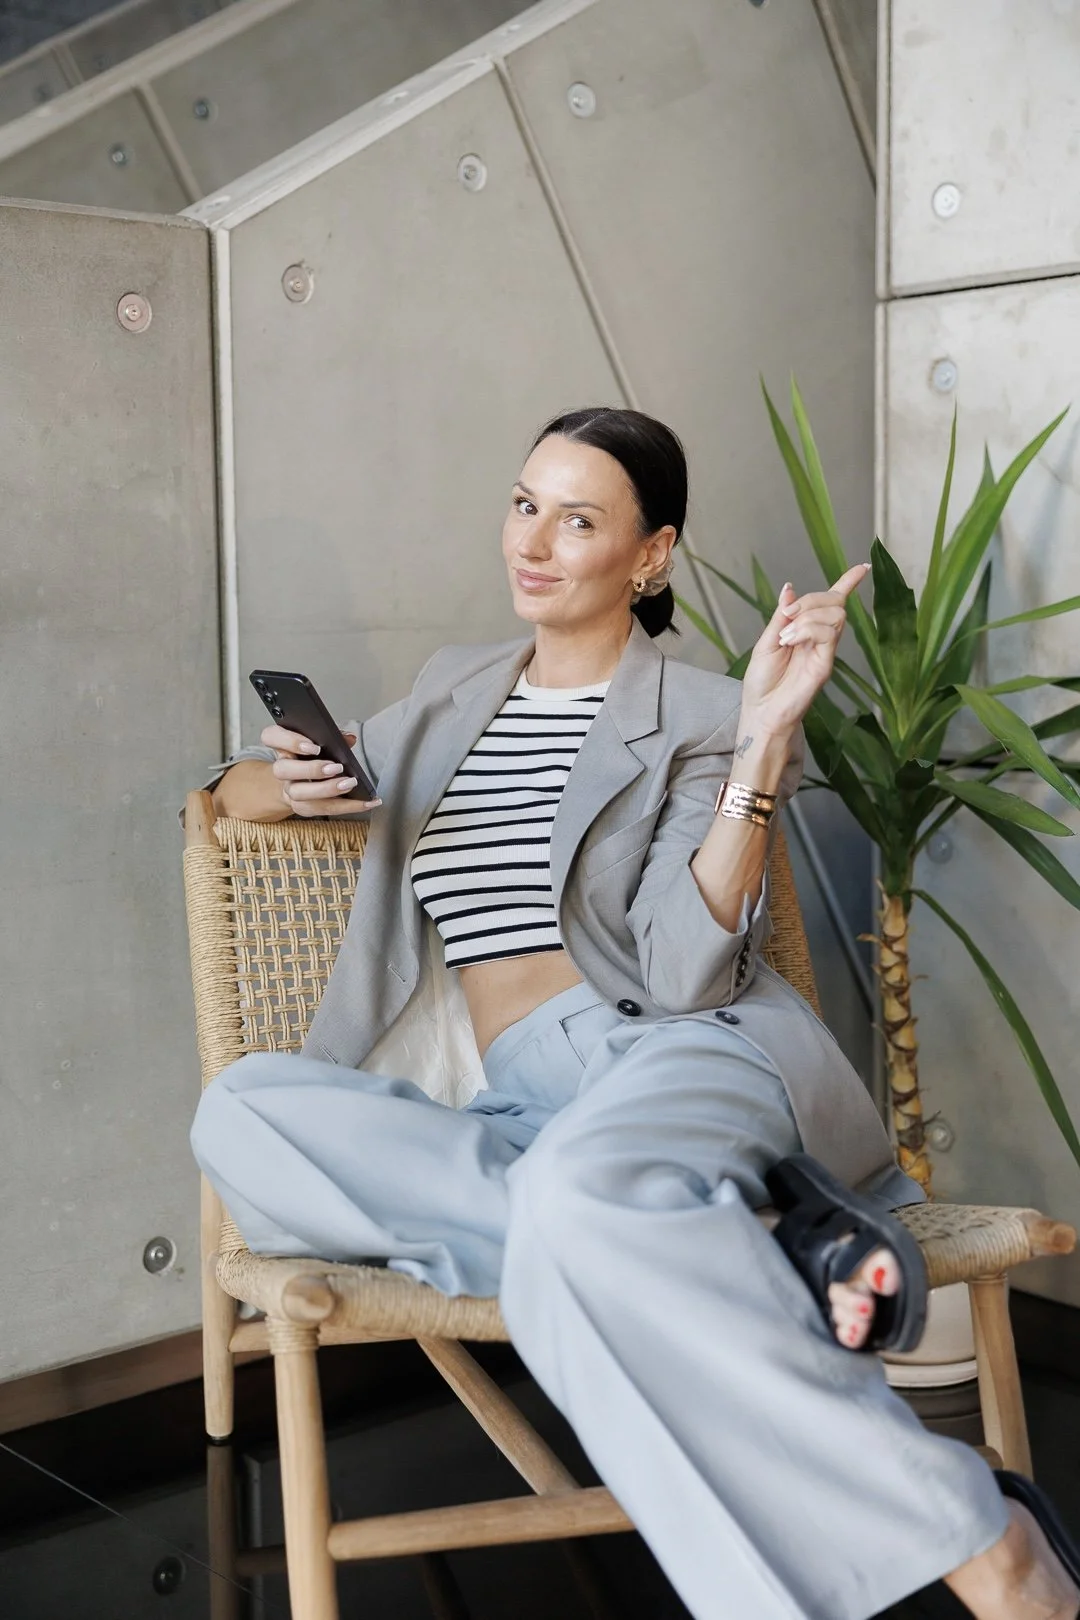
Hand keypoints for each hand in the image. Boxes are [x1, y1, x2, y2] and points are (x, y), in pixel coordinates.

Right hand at [260, 723, 380, 818]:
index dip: (289, 741)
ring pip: (299, 794)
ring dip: (327, 790)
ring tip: (350, 783)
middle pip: (282, 770)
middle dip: (311, 769)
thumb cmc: (313, 757)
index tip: (314, 746)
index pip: (271, 736)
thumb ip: (333, 737)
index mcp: (283, 746)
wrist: (301, 782)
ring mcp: (290, 790)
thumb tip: (349, 738)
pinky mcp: (303, 807)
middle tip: (336, 767)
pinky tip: (368, 801)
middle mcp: (282, 769)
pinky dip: (348, 806)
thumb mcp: (321, 742)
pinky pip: (322, 809)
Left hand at [738, 564, 869, 736]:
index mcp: (806, 629)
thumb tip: (789, 588)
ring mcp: (825, 650)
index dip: (848, 583)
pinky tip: (791, 641)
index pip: (832, 602)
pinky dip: (807, 629)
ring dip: (808, 616)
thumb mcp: (766, 640)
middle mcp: (820, 637)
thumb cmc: (762, 681)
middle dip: (810, 600)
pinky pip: (828, 634)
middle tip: (786, 617)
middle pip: (834, 601)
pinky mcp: (826, 664)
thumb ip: (781, 616)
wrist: (762, 710)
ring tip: (786, 636)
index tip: (863, 567)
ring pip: (834, 614)